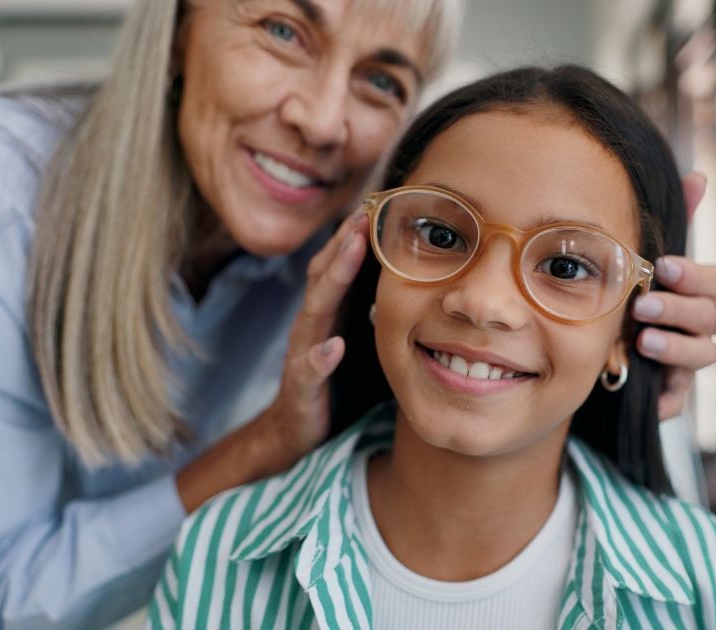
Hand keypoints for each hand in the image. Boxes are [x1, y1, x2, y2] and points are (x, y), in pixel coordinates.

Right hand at [177, 213, 369, 512]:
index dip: (357, 237)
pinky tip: (333, 347)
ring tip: (351, 251)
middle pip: (325, 277)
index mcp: (330, 315)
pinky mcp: (302, 389)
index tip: (380, 205)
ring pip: (315, 311)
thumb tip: (417, 280)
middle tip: (365, 212)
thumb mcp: (361, 342)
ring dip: (333, 279)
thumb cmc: (337, 384)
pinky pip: (309, 371)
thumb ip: (376, 311)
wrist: (298, 433)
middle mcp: (313, 327)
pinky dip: (320, 357)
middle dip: (344, 244)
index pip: (340, 268)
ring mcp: (304, 355)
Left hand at [632, 173, 715, 419]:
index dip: (695, 275)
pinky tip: (650, 398)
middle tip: (645, 305)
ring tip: (643, 342)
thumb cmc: (626, 294)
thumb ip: (672, 221)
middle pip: (709, 318)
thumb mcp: (640, 257)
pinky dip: (668, 401)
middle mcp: (697, 327)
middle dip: (679, 310)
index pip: (715, 282)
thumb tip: (698, 176)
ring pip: (703, 356)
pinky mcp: (671, 395)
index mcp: (693, 293)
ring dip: (676, 348)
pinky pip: (679, 402)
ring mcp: (686, 362)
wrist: (586, 350)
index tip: (664, 266)